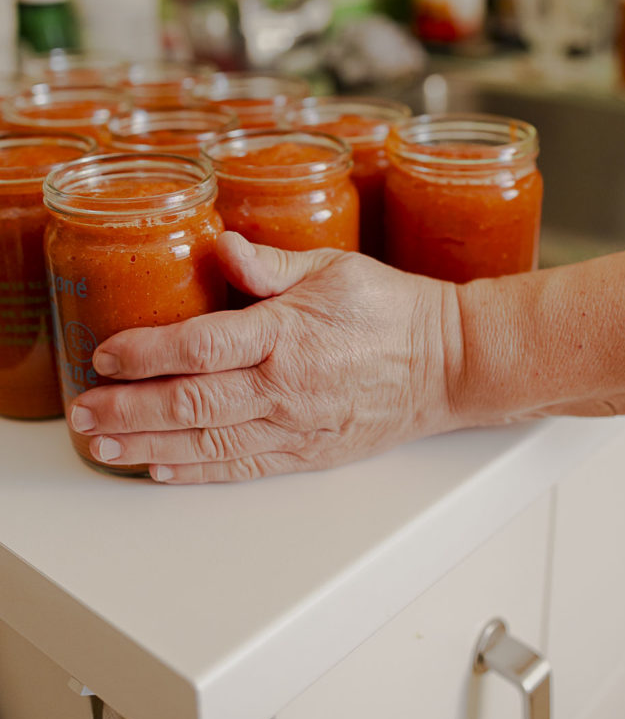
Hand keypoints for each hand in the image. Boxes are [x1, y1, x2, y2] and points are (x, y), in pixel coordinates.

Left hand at [67, 232, 466, 482]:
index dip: (146, 353)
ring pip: (208, 442)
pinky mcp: (308, 452)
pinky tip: (162, 471)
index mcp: (288, 333)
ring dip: (148, 447)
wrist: (448, 363)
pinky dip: (198, 471)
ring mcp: (296, 426)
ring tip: (103, 449)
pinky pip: (244, 466)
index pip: (200, 345)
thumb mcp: (335, 267)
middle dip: (128, 410)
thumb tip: (223, 246)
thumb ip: (272, 264)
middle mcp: (286, 386)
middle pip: (191, 403)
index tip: (106, 355)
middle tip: (83, 413)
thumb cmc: (393, 310)